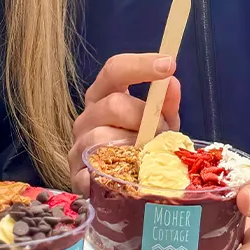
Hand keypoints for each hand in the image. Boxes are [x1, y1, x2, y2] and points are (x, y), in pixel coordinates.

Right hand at [70, 53, 181, 193]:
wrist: (120, 185)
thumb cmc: (140, 146)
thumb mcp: (159, 123)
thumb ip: (166, 104)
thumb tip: (172, 82)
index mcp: (104, 96)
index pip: (115, 69)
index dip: (140, 64)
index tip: (168, 64)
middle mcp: (87, 116)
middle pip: (113, 104)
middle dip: (143, 118)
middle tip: (162, 133)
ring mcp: (78, 145)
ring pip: (103, 138)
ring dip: (133, 148)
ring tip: (147, 158)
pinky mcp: (76, 174)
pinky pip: (94, 171)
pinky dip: (115, 174)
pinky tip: (128, 178)